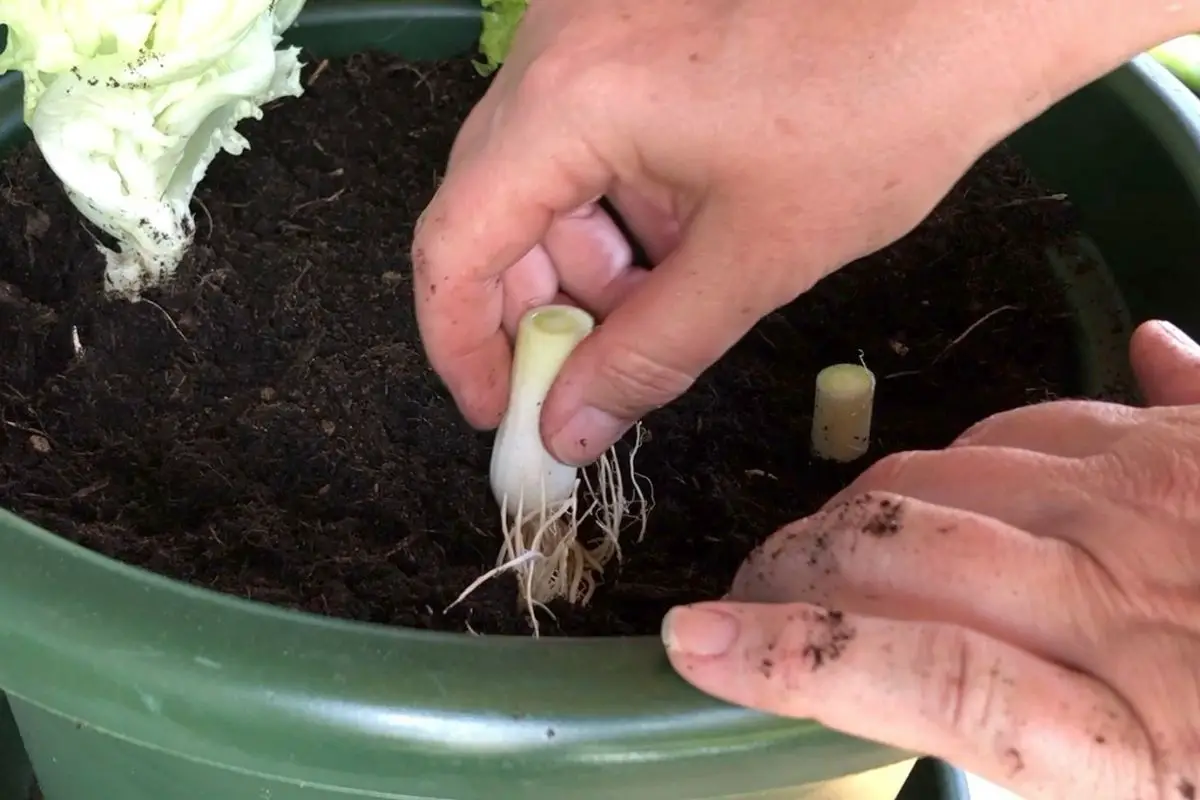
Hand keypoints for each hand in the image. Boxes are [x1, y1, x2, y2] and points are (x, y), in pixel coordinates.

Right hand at [411, 0, 1112, 465]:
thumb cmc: (884, 110)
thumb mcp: (756, 259)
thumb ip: (648, 354)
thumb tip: (568, 428)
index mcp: (570, 98)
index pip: (454, 240)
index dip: (458, 341)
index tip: (497, 407)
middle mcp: (556, 44)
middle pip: (491, 202)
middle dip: (534, 304)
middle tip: (587, 373)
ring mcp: (593, 20)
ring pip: (540, 169)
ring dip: (584, 255)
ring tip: (664, 299)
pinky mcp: (632, 17)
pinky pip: (586, 128)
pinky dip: (616, 199)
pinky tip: (681, 234)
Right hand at [660, 319, 1199, 799]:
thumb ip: (1021, 743)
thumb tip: (949, 697)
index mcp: (1135, 736)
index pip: (922, 676)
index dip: (793, 654)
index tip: (692, 642)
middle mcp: (1134, 599)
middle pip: (909, 552)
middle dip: (798, 570)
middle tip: (752, 598)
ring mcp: (1168, 499)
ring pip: (955, 473)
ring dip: (869, 511)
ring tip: (839, 546)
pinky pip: (1054, 417)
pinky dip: (987, 449)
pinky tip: (979, 471)